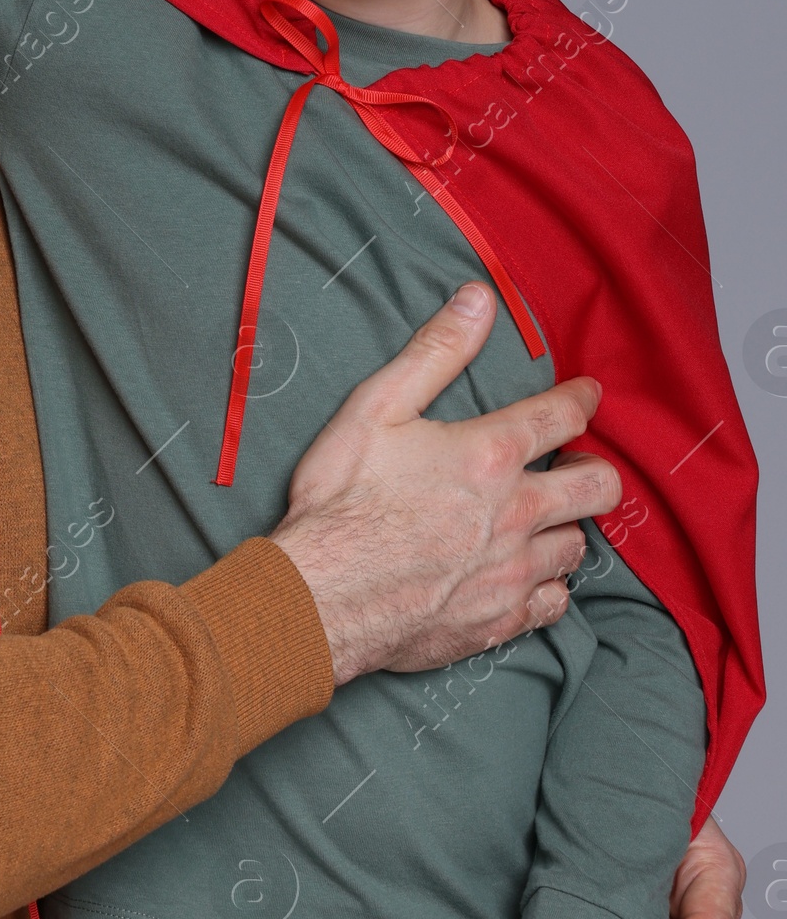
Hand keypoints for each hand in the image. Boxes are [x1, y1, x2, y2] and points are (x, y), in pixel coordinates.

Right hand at [272, 283, 619, 684]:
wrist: (320, 596)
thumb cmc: (341, 499)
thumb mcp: (376, 407)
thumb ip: (435, 351)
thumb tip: (479, 299)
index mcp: (491, 455)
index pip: (562, 415)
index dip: (581, 399)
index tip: (587, 395)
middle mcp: (517, 513)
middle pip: (597, 486)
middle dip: (596, 468)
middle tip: (577, 465)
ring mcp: (514, 571)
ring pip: (577, 546)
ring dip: (567, 527)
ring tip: (546, 520)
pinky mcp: (501, 619)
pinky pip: (554, 603)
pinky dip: (548, 587)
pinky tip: (528, 577)